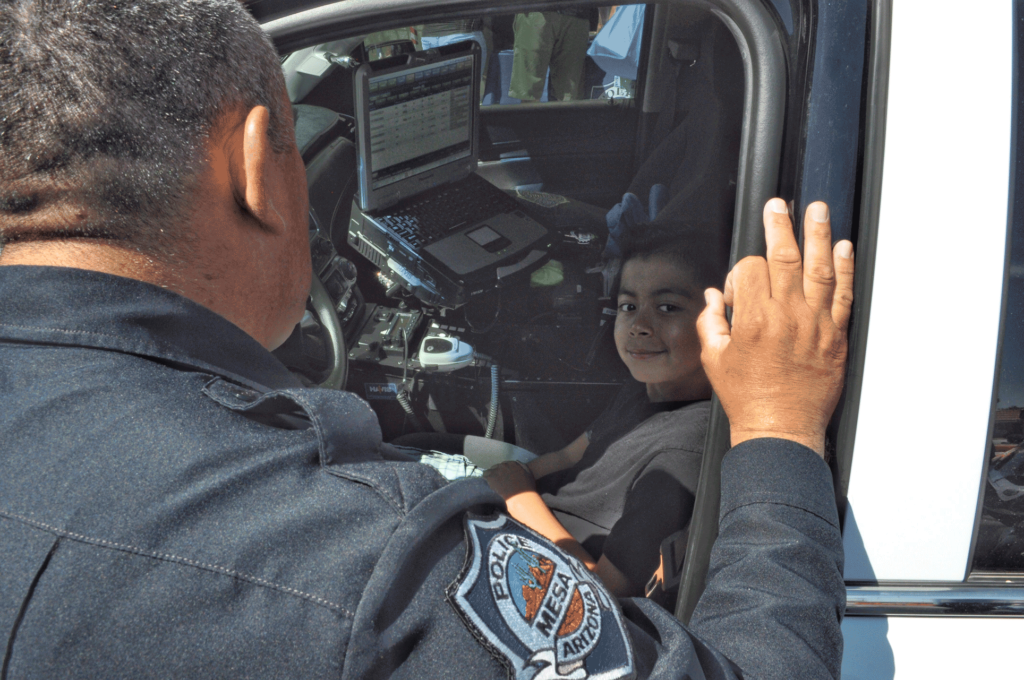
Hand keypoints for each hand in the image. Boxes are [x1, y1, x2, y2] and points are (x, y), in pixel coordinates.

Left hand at [483, 460, 535, 499]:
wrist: (521, 497)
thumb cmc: (527, 487)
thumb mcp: (528, 473)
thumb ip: (522, 466)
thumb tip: (516, 461)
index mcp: (512, 463)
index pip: (504, 464)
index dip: (503, 471)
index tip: (504, 476)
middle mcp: (504, 465)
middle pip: (496, 467)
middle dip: (497, 473)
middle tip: (498, 481)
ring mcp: (497, 471)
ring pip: (489, 471)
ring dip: (490, 476)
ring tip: (493, 482)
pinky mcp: (491, 477)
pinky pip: (485, 475)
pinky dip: (486, 479)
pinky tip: (489, 483)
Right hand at [697, 199, 854, 456]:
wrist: (780, 429)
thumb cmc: (747, 398)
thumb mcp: (715, 360)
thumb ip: (712, 322)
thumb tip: (715, 298)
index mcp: (752, 321)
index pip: (750, 271)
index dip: (741, 272)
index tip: (739, 288)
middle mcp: (786, 317)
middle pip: (784, 258)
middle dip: (779, 226)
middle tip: (778, 205)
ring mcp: (815, 325)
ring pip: (818, 268)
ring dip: (818, 235)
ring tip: (817, 210)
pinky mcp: (835, 336)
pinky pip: (842, 295)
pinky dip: (844, 269)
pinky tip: (843, 248)